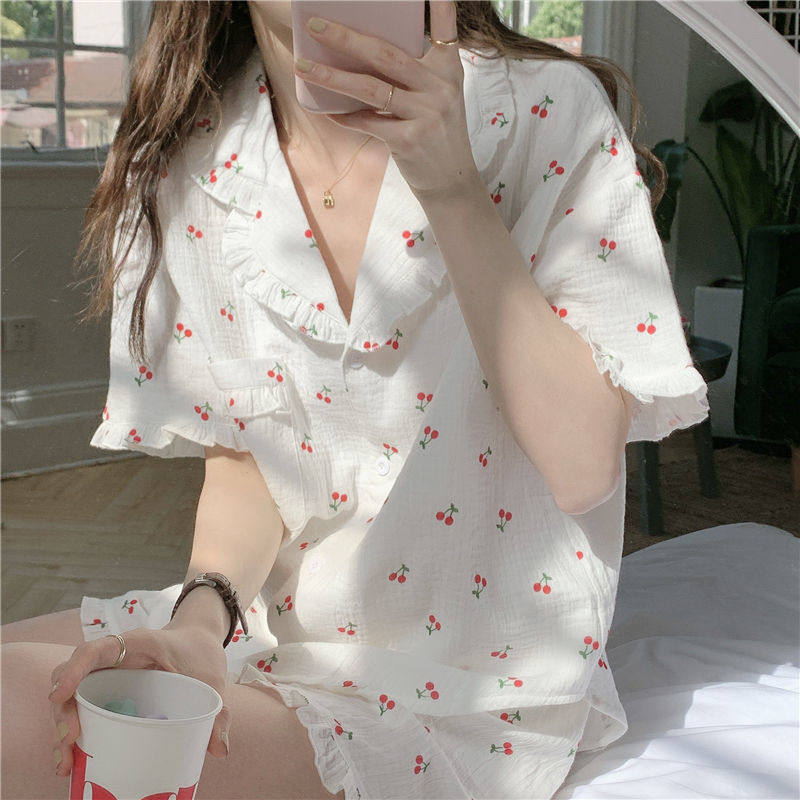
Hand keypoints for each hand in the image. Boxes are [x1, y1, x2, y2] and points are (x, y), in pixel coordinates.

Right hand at [48, 625, 230, 778]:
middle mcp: (113, 656)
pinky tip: (72, 760)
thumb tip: (220, 750)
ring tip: (65, 762)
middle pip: (72, 676)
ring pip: (71, 695)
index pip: (94, 649)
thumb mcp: (211, 677)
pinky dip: (73, 732)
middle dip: (63, 710)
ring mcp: (107, 673)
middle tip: (69, 742)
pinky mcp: (108, 690)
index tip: (61, 695)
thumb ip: (219, 711)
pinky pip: (82, 707)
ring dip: (62, 727)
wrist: (200, 640)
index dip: (74, 670)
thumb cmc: (200, 652)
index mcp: (136, 643)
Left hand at [294, 0, 479, 200]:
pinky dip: (345, 117)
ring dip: (331, 77)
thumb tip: (360, 53)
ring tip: (303, 66)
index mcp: (448, 68)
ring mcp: (426, 114)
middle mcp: (440, 87)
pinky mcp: (409, 140)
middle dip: (346, 37)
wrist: (451, 180)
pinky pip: (367, 122)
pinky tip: (326, 111)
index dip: (438, 2)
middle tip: (314, 25)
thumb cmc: (436, 132)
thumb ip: (413, 73)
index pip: (446, 26)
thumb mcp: (438, 96)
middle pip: (386, 54)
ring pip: (370, 87)